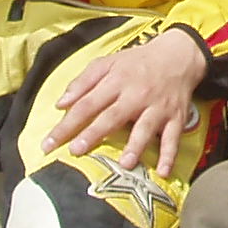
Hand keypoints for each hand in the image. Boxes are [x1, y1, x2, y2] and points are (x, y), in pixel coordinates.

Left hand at [42, 28, 207, 177]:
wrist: (179, 55)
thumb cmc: (137, 62)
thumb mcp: (109, 62)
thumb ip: (83, 81)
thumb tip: (60, 104)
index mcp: (116, 80)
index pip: (87, 104)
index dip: (67, 124)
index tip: (49, 144)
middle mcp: (137, 94)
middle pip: (112, 116)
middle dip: (94, 134)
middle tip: (76, 151)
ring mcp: (157, 107)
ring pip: (145, 127)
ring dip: (136, 146)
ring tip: (125, 163)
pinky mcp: (176, 117)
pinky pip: (173, 137)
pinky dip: (170, 155)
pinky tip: (163, 172)